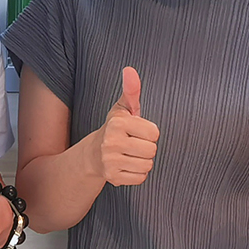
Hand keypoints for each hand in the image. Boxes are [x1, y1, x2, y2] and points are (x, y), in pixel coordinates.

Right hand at [97, 66, 158, 185]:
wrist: (94, 154)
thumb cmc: (116, 129)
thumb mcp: (123, 108)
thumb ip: (131, 90)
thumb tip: (130, 70)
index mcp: (117, 123)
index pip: (154, 133)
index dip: (149, 132)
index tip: (137, 131)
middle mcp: (111, 142)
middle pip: (152, 150)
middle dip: (147, 148)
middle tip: (134, 144)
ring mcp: (110, 161)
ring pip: (148, 165)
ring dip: (143, 161)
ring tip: (130, 155)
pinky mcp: (112, 177)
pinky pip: (141, 178)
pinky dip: (137, 173)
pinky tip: (126, 165)